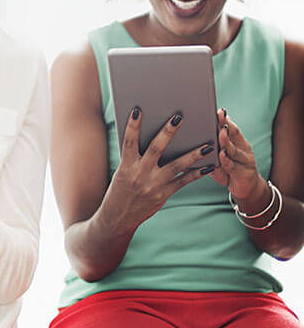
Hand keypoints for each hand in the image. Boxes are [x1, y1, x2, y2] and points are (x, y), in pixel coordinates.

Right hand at [103, 107, 213, 229]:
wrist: (118, 217)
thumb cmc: (120, 190)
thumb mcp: (122, 172)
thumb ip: (134, 158)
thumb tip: (149, 138)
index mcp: (126, 167)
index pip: (129, 142)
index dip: (132, 126)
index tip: (138, 111)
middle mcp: (139, 175)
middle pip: (156, 149)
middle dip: (167, 133)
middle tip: (179, 118)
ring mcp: (153, 185)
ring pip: (176, 166)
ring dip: (193, 155)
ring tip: (208, 145)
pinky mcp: (163, 195)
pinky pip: (183, 182)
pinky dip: (196, 174)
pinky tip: (208, 166)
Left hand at [210, 108, 267, 204]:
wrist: (245, 189)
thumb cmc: (226, 170)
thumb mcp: (216, 157)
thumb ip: (206, 147)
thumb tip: (184, 137)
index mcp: (235, 141)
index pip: (228, 126)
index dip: (222, 118)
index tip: (215, 108)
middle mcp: (241, 148)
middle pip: (232, 133)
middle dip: (224, 123)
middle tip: (217, 114)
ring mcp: (244, 160)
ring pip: (233, 148)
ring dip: (226, 140)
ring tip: (219, 132)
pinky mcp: (244, 173)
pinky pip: (233, 166)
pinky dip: (227, 160)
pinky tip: (221, 154)